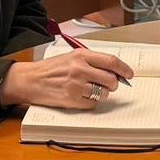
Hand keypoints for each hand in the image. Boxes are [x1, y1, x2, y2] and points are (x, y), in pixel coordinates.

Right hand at [0, 48, 134, 109]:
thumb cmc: (51, 69)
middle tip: (108, 84)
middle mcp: (80, 69)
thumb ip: (92, 62)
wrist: (30, 80)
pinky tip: (80, 96)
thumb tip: (114, 71)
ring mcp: (76, 85)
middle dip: (113, 84)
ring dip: (101, 93)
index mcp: (81, 56)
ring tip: (89, 89)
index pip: (111, 61)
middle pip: (111, 79)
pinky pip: (92, 104)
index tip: (129, 74)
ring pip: (103, 93)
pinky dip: (90, 102)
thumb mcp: (71, 58)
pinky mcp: (72, 99)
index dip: (124, 69)